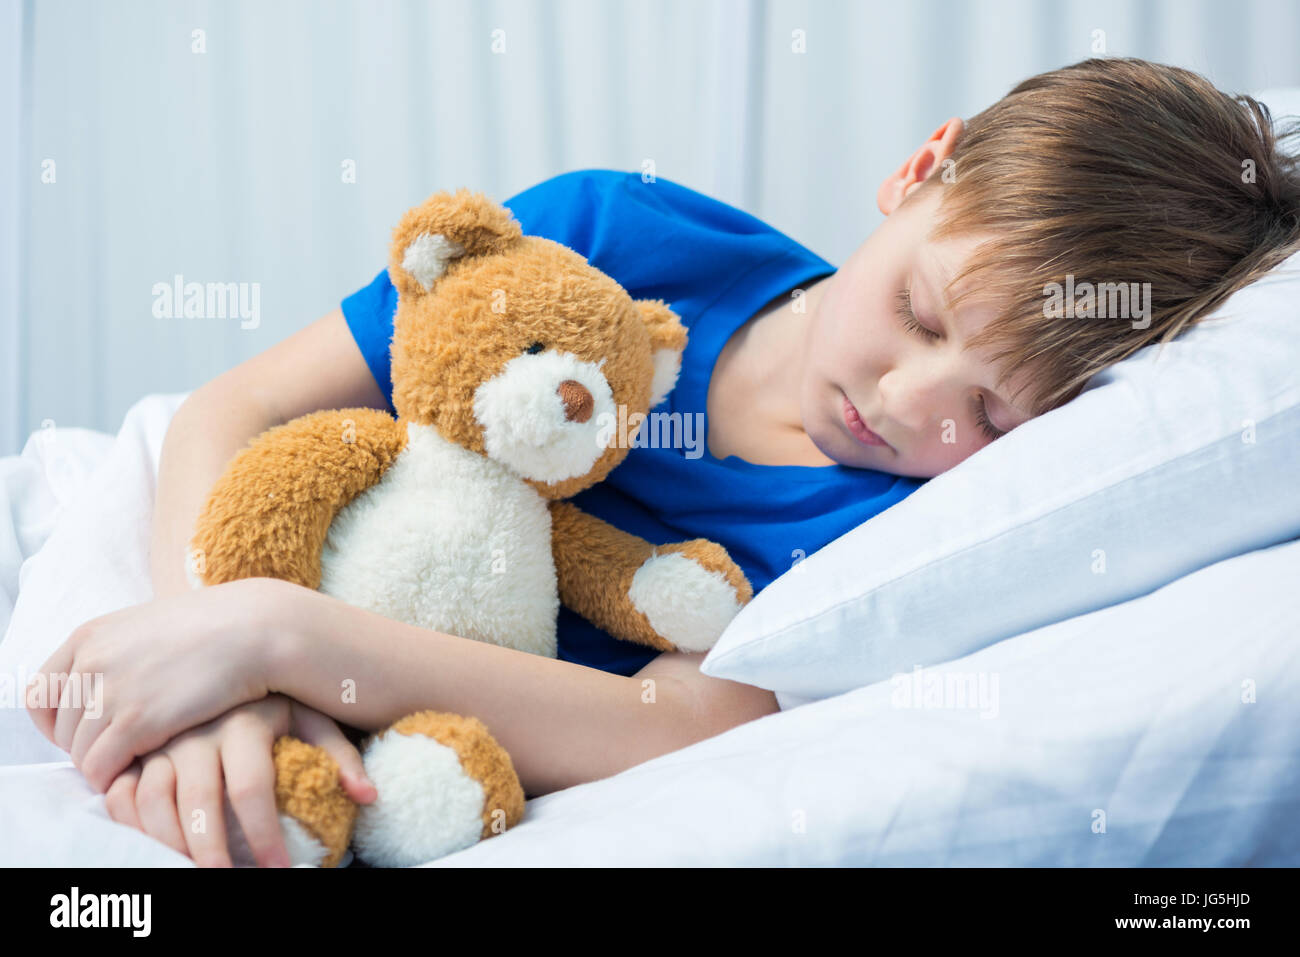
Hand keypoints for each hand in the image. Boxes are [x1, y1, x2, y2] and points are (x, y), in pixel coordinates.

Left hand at [26, 577, 300, 792]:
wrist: (255, 629)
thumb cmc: (215, 628)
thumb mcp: (149, 628)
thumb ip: (117, 653)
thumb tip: (106, 685)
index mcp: (89, 635)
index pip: (41, 692)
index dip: (57, 720)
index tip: (85, 730)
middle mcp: (90, 661)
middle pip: (59, 727)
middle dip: (85, 745)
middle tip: (122, 750)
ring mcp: (110, 691)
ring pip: (79, 752)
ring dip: (104, 764)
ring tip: (139, 762)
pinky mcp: (135, 721)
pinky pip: (100, 768)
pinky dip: (115, 777)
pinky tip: (145, 770)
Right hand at [103, 695, 376, 867]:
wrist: (232, 649)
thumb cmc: (277, 698)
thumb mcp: (311, 715)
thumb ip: (340, 755)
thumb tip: (369, 796)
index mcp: (244, 723)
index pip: (252, 788)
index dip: (263, 835)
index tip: (279, 870)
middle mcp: (197, 729)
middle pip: (197, 801)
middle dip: (211, 851)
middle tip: (225, 882)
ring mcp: (160, 738)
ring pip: (152, 800)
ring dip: (169, 844)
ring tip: (190, 870)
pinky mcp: (135, 746)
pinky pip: (121, 791)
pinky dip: (130, 823)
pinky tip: (155, 844)